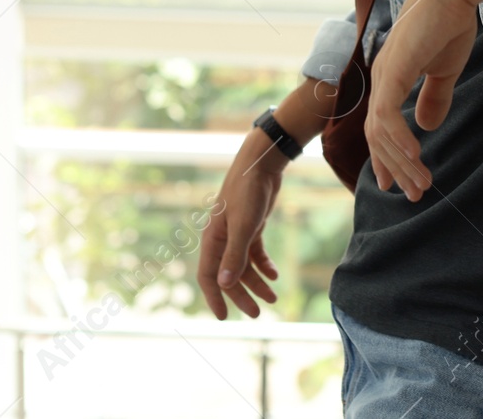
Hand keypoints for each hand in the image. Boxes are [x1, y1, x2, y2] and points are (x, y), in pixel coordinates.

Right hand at [198, 129, 284, 318]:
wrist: (261, 164)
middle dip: (242, 296)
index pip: (208, 276)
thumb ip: (235, 254)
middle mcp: (222, 239)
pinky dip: (264, 265)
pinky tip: (274, 275)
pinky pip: (255, 253)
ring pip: (244, 266)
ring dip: (257, 283)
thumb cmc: (248, 192)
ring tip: (273, 298)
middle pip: (229, 275)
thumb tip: (225, 283)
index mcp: (212, 240)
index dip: (214, 297)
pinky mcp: (251, 226)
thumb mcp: (243, 225)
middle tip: (258, 314)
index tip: (222, 318)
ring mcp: (237, 233)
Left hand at [365, 0, 479, 200]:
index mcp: (390, 77)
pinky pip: (388, 116)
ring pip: (380, 133)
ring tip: (421, 184)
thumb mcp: (444, 70)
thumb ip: (434, 98)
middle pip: (376, 136)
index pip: (380, 126)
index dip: (388, 157)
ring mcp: (383, 74)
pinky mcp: (393, 71)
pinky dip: (399, 140)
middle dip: (394, 168)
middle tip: (412, 194)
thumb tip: (426, 127)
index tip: (398, 183)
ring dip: (400, 161)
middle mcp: (380, 78)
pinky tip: (415, 157)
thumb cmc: (450, 23)